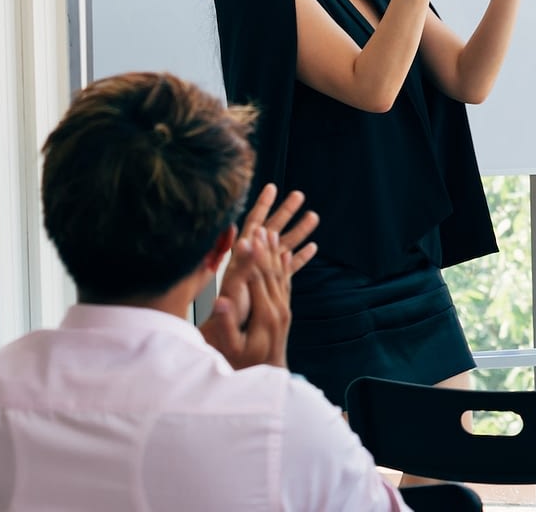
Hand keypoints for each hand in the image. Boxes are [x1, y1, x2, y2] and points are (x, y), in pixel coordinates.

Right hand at [200, 225, 294, 368]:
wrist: (268, 379)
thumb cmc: (240, 366)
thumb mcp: (230, 347)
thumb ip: (226, 325)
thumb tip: (219, 301)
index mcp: (265, 315)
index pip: (259, 279)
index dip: (253, 257)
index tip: (249, 236)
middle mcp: (279, 309)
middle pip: (272, 273)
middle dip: (266, 249)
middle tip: (261, 226)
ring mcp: (284, 310)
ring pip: (281, 275)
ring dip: (276, 252)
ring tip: (272, 231)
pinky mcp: (285, 312)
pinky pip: (286, 284)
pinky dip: (286, 266)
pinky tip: (286, 253)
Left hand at [219, 184, 318, 327]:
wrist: (224, 343)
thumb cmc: (221, 326)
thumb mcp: (227, 304)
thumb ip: (235, 282)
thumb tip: (238, 260)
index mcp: (238, 266)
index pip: (250, 233)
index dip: (260, 212)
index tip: (271, 192)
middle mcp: (249, 265)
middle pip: (268, 232)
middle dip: (283, 213)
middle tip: (299, 195)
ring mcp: (260, 275)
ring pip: (281, 247)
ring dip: (297, 231)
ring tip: (314, 215)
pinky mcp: (269, 286)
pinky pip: (287, 268)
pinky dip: (298, 257)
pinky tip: (313, 247)